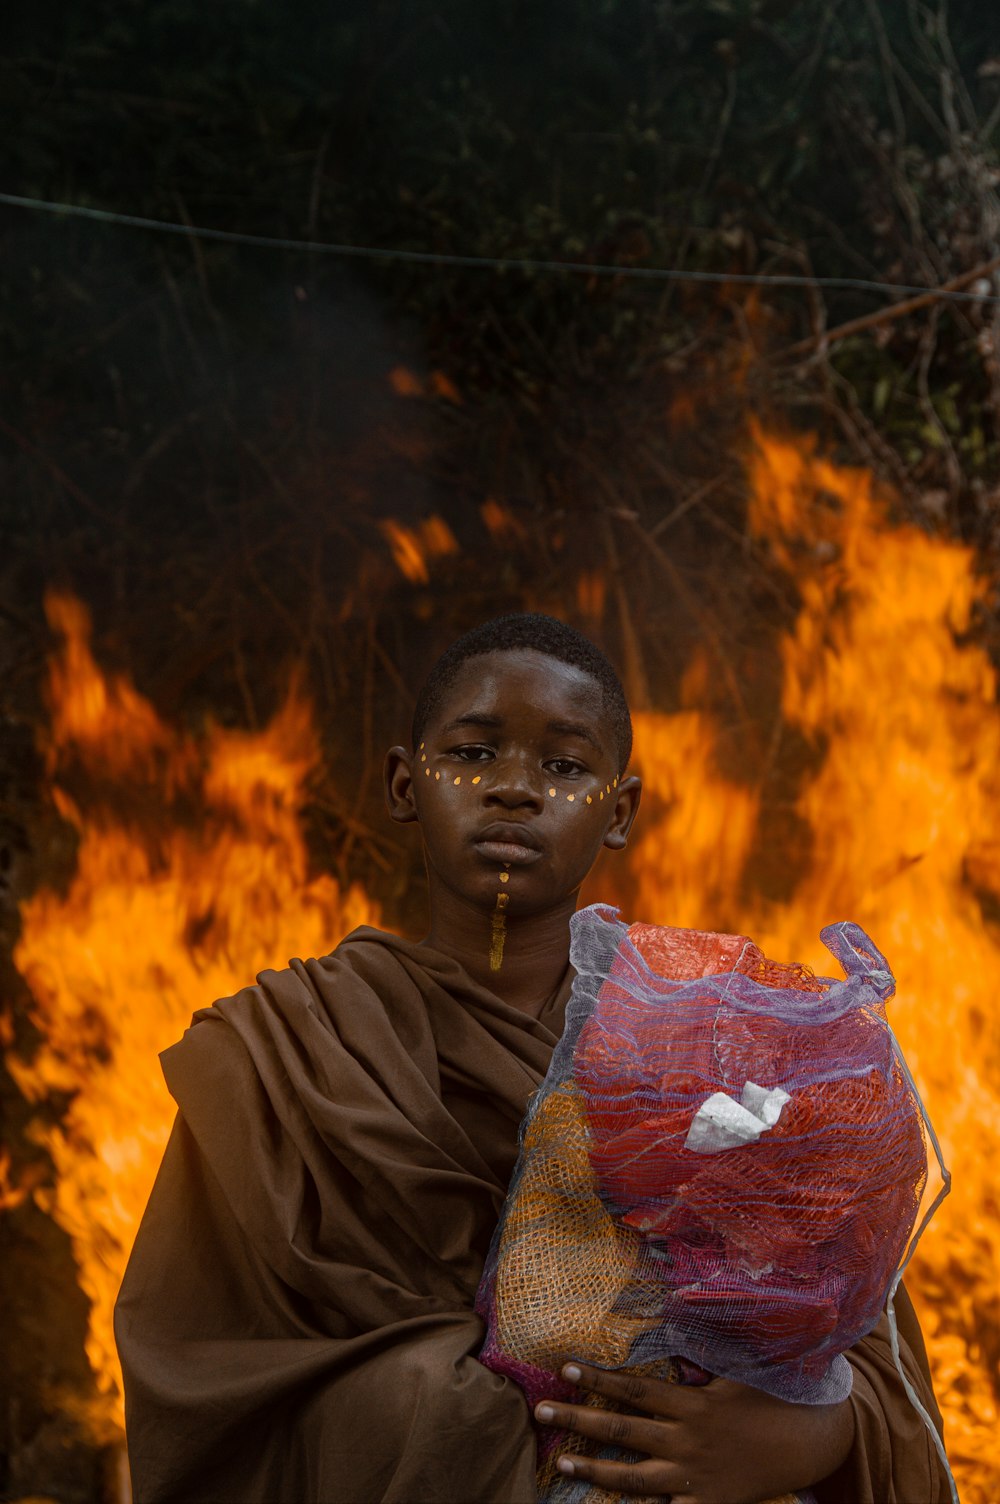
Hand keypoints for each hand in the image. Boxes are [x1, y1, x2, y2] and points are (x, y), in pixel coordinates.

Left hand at [534, 1361, 855, 1503]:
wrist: (812, 1443)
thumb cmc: (773, 1396)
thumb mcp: (738, 1365)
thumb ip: (704, 1344)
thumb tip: (675, 1306)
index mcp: (692, 1403)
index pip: (634, 1390)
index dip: (597, 1378)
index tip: (563, 1366)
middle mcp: (687, 1441)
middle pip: (622, 1433)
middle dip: (577, 1421)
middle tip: (539, 1413)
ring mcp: (694, 1477)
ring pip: (634, 1478)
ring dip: (594, 1469)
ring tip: (560, 1460)